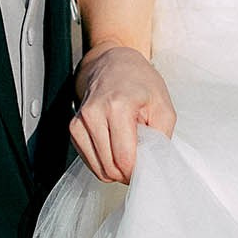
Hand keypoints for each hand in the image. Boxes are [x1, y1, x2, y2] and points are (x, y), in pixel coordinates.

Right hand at [70, 43, 175, 183]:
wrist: (114, 64)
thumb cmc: (141, 83)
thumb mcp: (163, 107)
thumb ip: (161, 139)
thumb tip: (154, 166)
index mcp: (118, 106)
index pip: (124, 158)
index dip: (137, 171)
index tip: (147, 166)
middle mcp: (94, 113)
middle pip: (109, 167)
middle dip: (127, 173)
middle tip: (140, 160)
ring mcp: (79, 121)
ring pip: (97, 168)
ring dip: (115, 169)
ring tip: (128, 151)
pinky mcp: (73, 128)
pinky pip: (88, 160)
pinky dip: (103, 162)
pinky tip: (114, 148)